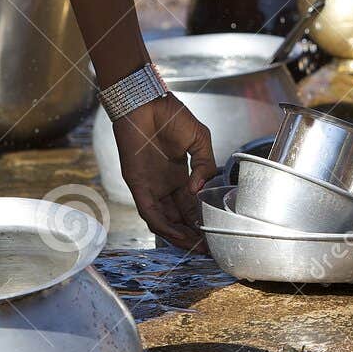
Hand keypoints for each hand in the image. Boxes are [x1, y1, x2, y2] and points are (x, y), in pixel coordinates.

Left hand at [111, 96, 216, 248]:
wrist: (146, 102)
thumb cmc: (171, 115)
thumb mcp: (200, 140)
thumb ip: (205, 165)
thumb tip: (200, 189)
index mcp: (180, 174)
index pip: (191, 205)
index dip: (202, 220)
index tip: (215, 234)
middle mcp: (165, 184)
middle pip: (179, 217)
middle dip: (192, 234)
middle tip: (207, 249)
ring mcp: (151, 186)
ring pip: (164, 219)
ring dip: (177, 235)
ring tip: (193, 247)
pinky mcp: (138, 185)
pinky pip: (149, 211)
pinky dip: (162, 225)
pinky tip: (175, 233)